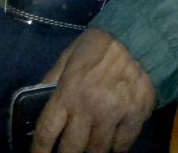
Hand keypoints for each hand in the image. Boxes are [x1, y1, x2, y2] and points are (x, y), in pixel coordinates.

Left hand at [33, 28, 156, 152]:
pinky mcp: (135, 117)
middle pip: (70, 150)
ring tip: (89, 148)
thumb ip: (52, 79)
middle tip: (68, 151)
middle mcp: (88, 109)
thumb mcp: (69, 56)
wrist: (140, 35)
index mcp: (67, 93)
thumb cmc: (100, 44)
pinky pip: (123, 146)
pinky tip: (112, 143)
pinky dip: (116, 149)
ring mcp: (113, 115)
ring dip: (91, 152)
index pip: (45, 134)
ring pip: (97, 152)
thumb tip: (37, 99)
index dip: (39, 152)